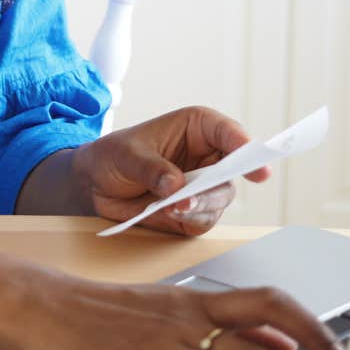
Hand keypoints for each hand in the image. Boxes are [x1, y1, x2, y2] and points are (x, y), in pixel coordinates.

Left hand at [70, 107, 268, 235]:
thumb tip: (175, 187)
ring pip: (220, 199)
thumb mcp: (127, 154)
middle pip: (232, 171)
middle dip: (217, 186)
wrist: (95, 185)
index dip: (244, 145)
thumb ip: (152, 168)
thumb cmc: (114, 156)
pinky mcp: (194, 212)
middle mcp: (207, 157)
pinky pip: (203, 221)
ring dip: (199, 206)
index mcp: (198, 129)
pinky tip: (167, 214)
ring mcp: (203, 186)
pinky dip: (188, 220)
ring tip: (171, 207)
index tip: (254, 160)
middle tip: (196, 196)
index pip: (229, 133)